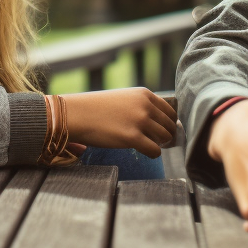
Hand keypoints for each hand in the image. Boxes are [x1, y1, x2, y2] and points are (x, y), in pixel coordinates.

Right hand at [62, 88, 176, 156]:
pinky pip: (155, 151)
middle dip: (166, 135)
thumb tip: (162, 122)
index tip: (163, 130)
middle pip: (169, 125)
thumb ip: (142, 105)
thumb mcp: (124, 98)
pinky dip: (153, 153)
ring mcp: (139, 121)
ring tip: (148, 145)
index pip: (170, 111)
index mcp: (144, 94)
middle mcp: (145, 106)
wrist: (77, 114)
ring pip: (165, 138)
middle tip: (157, 141)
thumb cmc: (98, 108)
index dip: (169, 123)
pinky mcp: (132, 138)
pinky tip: (144, 151)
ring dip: (159, 144)